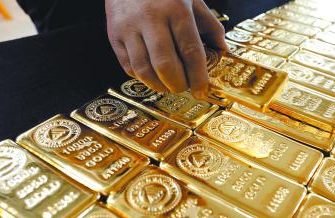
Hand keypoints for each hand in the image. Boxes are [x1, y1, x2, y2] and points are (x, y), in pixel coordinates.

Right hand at [105, 0, 226, 98]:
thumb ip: (209, 24)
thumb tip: (220, 50)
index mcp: (176, 9)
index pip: (191, 51)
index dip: (198, 77)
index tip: (201, 91)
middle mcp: (151, 18)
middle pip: (165, 65)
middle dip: (177, 84)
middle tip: (184, 87)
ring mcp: (129, 26)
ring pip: (143, 69)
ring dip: (158, 85)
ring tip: (168, 85)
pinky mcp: (113, 33)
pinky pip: (128, 65)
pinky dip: (142, 77)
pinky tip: (152, 75)